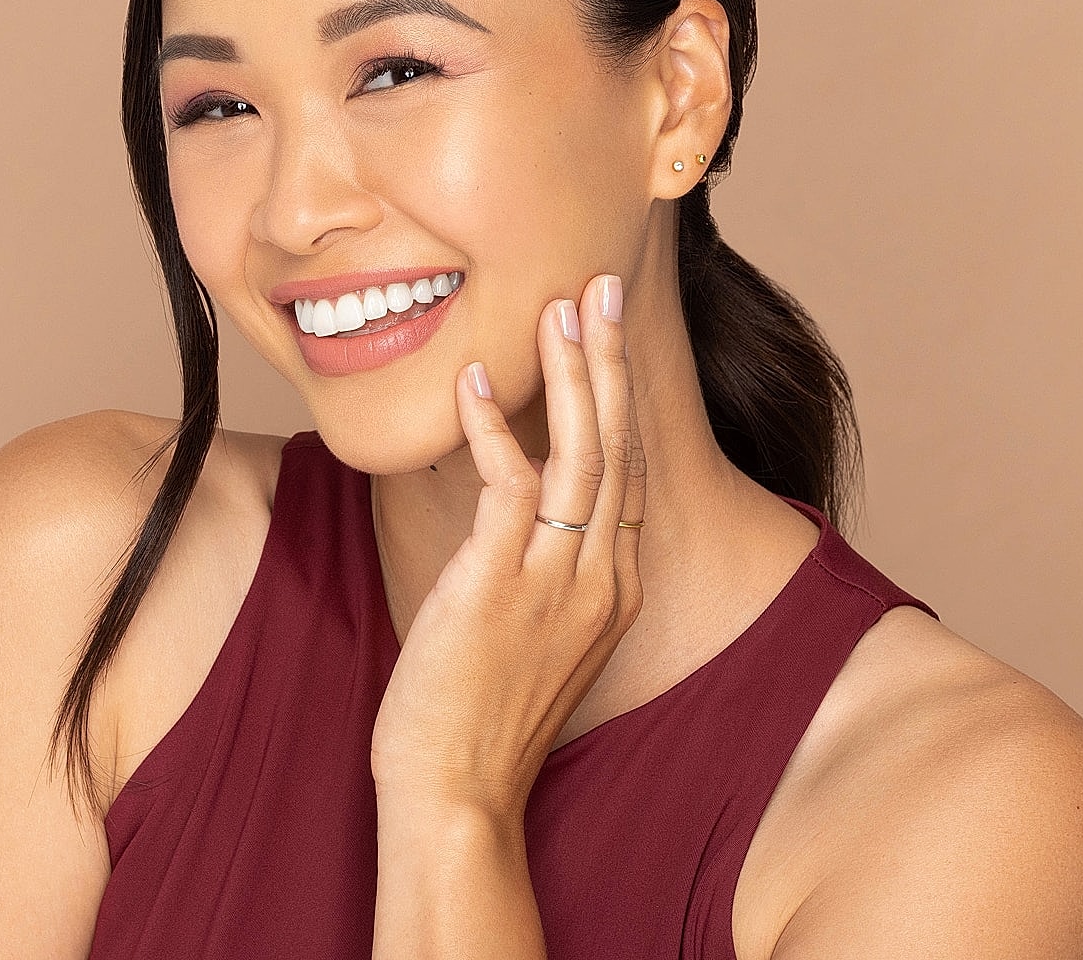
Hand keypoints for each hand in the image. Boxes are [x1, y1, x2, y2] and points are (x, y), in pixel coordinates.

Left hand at [369, 273, 647, 824]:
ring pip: (581, 451)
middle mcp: (600, 579)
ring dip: (571, 371)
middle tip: (603, 287)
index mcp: (612, 591)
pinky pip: (509, 480)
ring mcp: (558, 580)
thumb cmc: (473, 722)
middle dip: (611, 360)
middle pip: (618, 446)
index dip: (618, 400)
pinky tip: (473, 377)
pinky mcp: (504, 582)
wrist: (457, 795)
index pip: (624, 473)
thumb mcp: (523, 640)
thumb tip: (505, 524)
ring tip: (560, 305)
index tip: (606, 337)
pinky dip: (492, 423)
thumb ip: (531, 577)